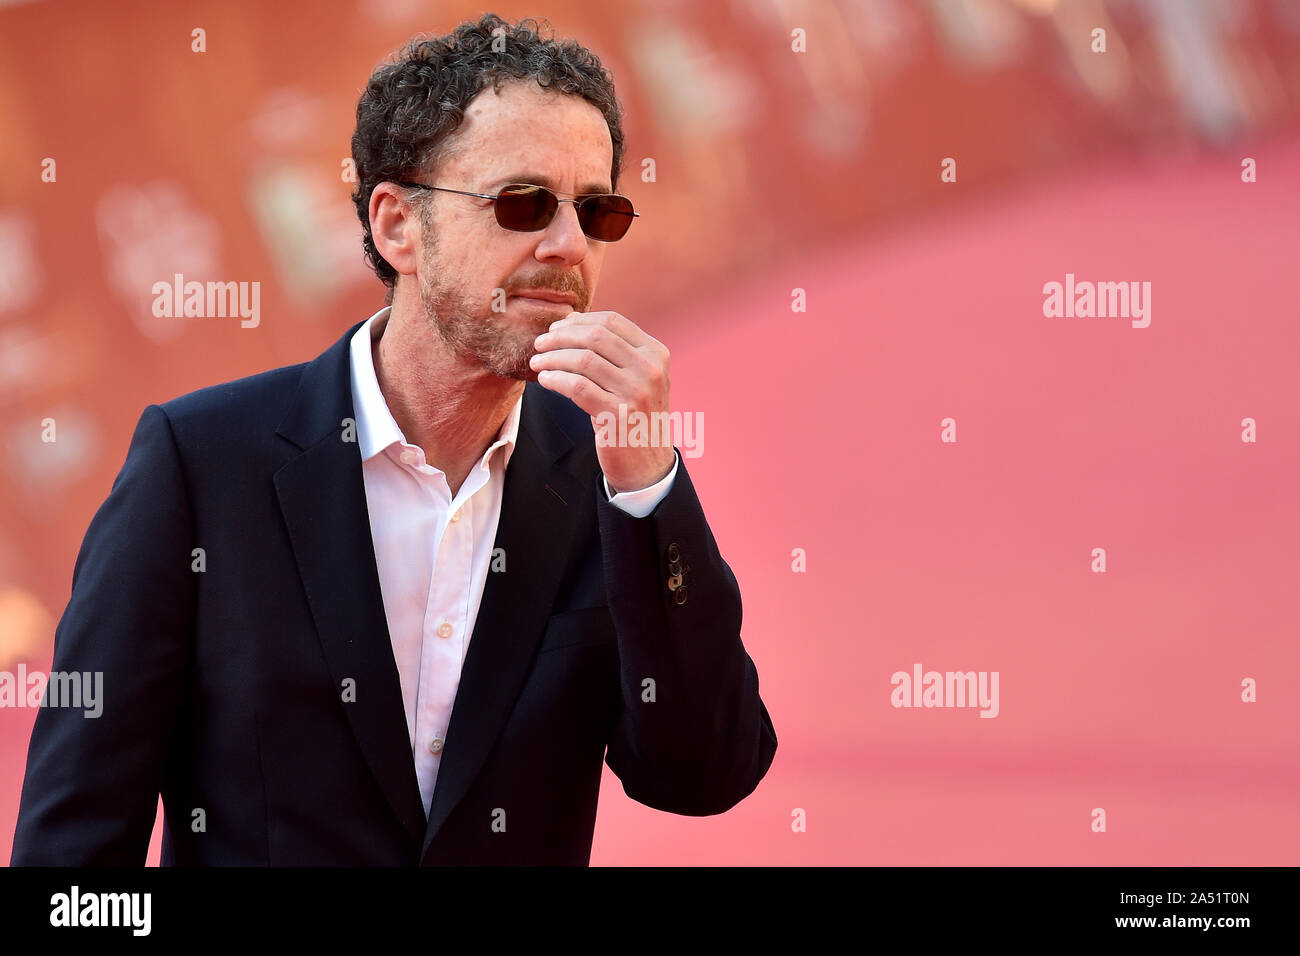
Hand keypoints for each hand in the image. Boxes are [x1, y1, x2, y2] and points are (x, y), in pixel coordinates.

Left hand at [531, 311, 674, 493]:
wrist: (648, 465)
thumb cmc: (635, 417)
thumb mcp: (638, 378)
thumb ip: (616, 352)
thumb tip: (572, 323)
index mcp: (655, 353)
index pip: (612, 321)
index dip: (579, 320)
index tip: (557, 328)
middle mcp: (649, 370)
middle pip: (595, 336)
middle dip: (561, 337)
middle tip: (540, 344)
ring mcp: (636, 393)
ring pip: (583, 360)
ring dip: (553, 358)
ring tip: (537, 362)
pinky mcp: (617, 416)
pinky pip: (577, 387)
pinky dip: (555, 379)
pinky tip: (545, 380)